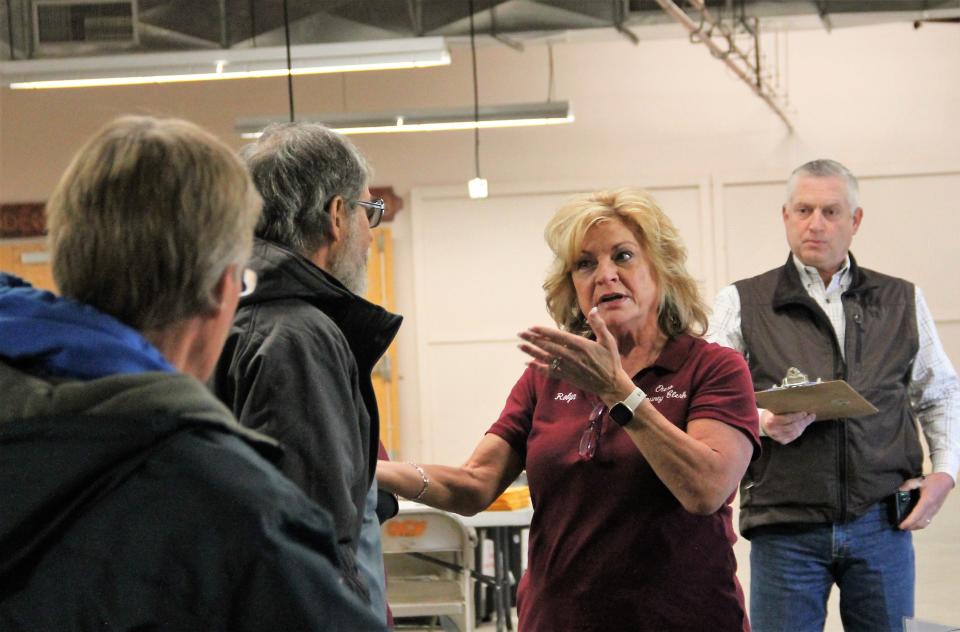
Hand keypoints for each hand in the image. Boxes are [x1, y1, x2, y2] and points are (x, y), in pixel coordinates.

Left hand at [517, 307, 633, 402]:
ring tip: (520, 346)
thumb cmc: (611, 361)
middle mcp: (572, 356)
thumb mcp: (608, 341)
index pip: (558, 336)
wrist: (611, 384)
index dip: (543, 332)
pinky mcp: (566, 376)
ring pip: (546, 358)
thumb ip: (599, 324)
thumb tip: (594, 309)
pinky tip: (528, 363)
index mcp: (581, 346)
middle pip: (548, 346)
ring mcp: (568, 367)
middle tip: (520, 334)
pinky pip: (549, 372)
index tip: (532, 327)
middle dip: (533, 339)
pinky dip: (538, 368)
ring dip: (532, 352)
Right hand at [761, 409, 815, 444]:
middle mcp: (774, 431)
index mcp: (771, 421)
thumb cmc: (770, 414)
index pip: (786, 419)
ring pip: (794, 432)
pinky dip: (800, 431)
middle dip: (803, 421)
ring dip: (803, 426)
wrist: (762, 423)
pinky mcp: (782, 441)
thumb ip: (783, 408)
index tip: (804, 412)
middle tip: (811, 416)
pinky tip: (803, 426)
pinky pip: (794, 437)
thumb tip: (798, 405)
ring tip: (808, 420)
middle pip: (792, 426)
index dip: (797, 416)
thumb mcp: (773, 409)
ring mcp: (778, 437)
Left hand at [898, 472, 954, 530]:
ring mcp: (934, 511)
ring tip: (906, 527)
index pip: (917, 515)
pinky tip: (914, 523)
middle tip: (901, 527)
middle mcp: (931, 509)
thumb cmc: (932, 480)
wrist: (945, 481)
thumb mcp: (918, 480)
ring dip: (916, 527)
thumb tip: (899, 491)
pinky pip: (928, 521)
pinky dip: (920, 524)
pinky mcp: (935, 511)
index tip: (901, 526)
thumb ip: (907, 485)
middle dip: (911, 527)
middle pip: (921, 523)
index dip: (909, 522)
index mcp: (927, 501)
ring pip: (925, 524)